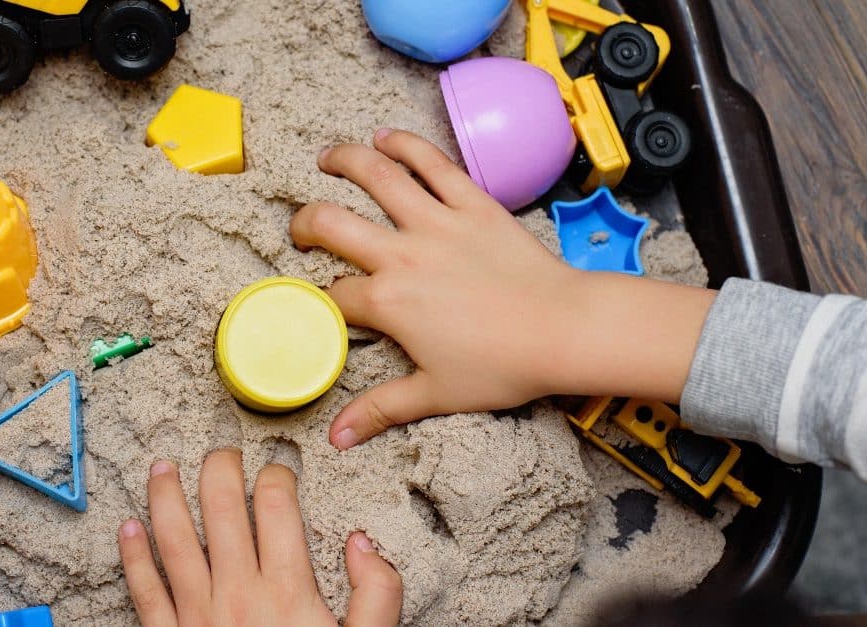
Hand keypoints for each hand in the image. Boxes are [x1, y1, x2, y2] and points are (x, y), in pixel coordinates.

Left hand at [118, 449, 402, 625]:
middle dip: (220, 467)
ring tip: (161, 467)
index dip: (278, 474)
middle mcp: (238, 593)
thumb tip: (361, 542)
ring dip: (164, 496)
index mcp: (289, 590)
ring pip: (174, 538)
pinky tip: (127, 529)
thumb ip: (378, 594)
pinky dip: (133, 557)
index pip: (277, 505)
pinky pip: (144, 591)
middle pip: (222, 506)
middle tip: (222, 450)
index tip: (281, 467)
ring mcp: (197, 616)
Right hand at [291, 129, 716, 449]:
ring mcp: (437, 222)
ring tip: (326, 158)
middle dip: (305, 224)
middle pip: (332, 225)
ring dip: (344, 161)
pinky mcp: (472, 203)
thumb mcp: (435, 394)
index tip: (326, 308)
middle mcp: (403, 255)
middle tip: (301, 228)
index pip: (336, 296)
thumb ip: (380, 410)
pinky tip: (385, 137)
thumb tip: (337, 438)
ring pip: (377, 176)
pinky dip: (406, 145)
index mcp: (389, 302)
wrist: (565, 329)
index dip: (323, 303)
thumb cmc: (503, 365)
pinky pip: (433, 164)